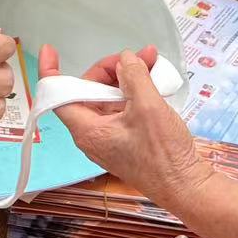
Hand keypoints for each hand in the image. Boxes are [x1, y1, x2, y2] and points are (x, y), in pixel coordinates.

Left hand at [38, 45, 209, 210]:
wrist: (186, 187)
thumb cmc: (164, 155)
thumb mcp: (148, 108)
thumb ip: (133, 77)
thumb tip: (125, 59)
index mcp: (88, 130)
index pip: (59, 97)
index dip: (52, 71)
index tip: (50, 50)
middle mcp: (94, 134)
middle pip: (89, 90)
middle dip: (111, 69)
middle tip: (138, 57)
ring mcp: (111, 137)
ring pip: (109, 97)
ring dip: (128, 77)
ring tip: (152, 63)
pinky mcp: (126, 138)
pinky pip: (123, 108)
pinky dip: (135, 92)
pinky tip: (155, 81)